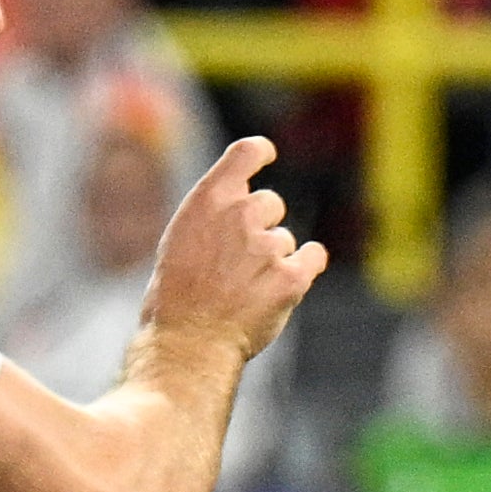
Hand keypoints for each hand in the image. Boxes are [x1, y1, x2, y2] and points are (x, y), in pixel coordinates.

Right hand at [144, 134, 326, 363]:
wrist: (189, 340)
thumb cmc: (176, 295)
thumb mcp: (180, 240)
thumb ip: (213, 218)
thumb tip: (241, 209)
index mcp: (208, 201)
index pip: (245, 153)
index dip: (260, 151)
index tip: (267, 153)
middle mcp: (240, 215)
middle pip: (271, 203)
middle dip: (261, 225)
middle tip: (238, 257)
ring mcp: (268, 246)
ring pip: (286, 240)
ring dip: (273, 257)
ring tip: (245, 286)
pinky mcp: (292, 277)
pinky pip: (314, 257)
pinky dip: (306, 266)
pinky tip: (289, 280)